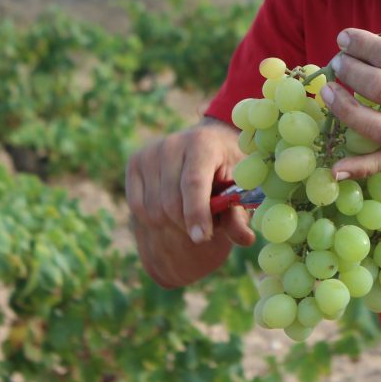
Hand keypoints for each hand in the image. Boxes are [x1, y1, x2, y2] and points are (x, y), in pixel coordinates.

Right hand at [125, 119, 255, 288]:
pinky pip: (138, 206)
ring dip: (172, 223)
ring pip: (153, 208)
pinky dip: (154, 218)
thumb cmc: (229, 166)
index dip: (197, 213)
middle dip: (188, 223)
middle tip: (207, 223)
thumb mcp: (240, 185)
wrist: (210, 141)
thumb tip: (246, 240)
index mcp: (203, 143)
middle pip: (171, 201)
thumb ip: (238, 213)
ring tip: (192, 212)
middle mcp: (172, 144)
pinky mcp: (135, 162)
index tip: (201, 238)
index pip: (194, 183)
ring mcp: (150, 152)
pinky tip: (172, 211)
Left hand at [322, 28, 380, 177]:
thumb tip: (372, 47)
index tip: (344, 37)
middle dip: (350, 70)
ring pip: (375, 126)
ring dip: (344, 108)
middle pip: (379, 87)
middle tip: (338, 61)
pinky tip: (335, 170)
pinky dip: (359, 169)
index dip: (361, 44)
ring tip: (329, 91)